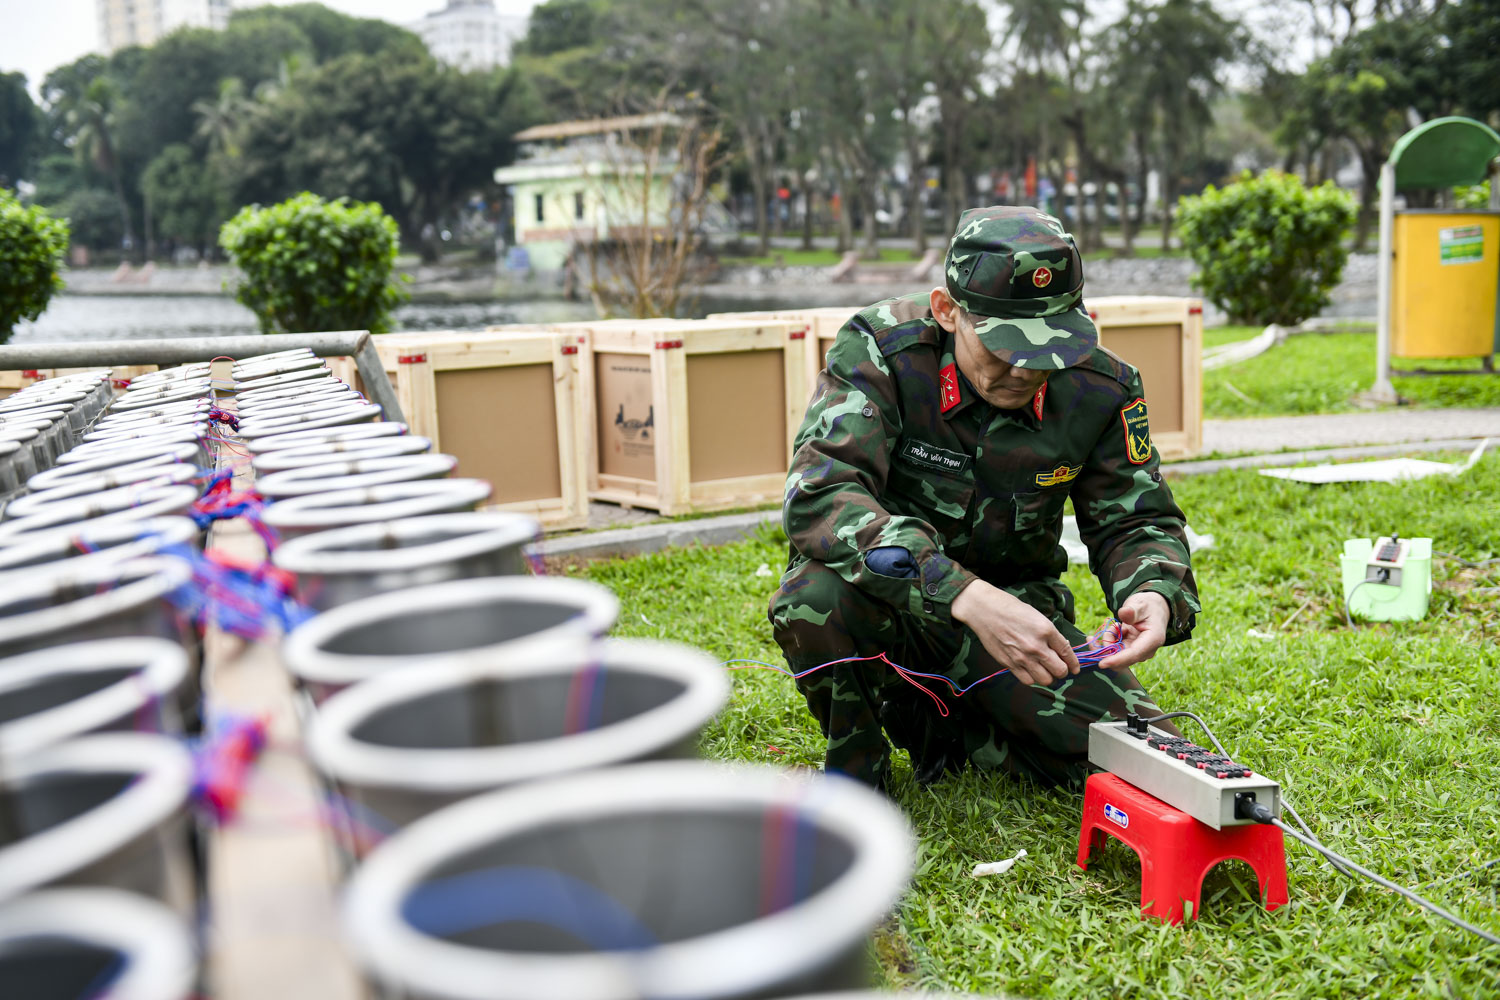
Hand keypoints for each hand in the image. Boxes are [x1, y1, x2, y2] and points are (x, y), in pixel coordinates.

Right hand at [951, 580, 1080, 686]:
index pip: (1067, 653)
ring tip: (1044, 671)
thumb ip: (1050, 634)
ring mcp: (1022, 657)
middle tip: (1059, 668)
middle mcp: (1036, 646)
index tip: (1075, 668)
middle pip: (1060, 671)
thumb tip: (1060, 649)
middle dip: (1063, 671)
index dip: (1074, 663)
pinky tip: (1031, 671)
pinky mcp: (1009, 663)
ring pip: (1045, 680)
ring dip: (1048, 677)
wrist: (986, 610)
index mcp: (1046, 630)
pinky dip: (1032, 678)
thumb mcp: (1037, 616)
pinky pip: (1027, 680)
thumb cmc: (1011, 609)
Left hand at [1096, 591, 1170, 670]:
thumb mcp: (1139, 604)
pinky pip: (1114, 652)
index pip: (1134, 654)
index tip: (1102, 663)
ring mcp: (1138, 653)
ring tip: (1116, 625)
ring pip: (1115, 656)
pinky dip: (1109, 641)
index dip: (1117, 660)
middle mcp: (1146, 650)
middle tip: (1103, 630)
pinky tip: (1115, 629)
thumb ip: (1131, 610)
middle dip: (1108, 648)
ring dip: (1109, 641)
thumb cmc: (1147, 606)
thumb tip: (1123, 613)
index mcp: (1153, 639)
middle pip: (1122, 659)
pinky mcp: (1130, 652)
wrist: (1153, 610)